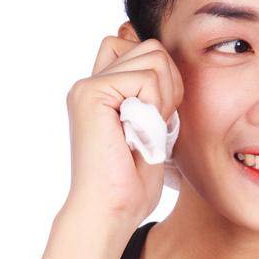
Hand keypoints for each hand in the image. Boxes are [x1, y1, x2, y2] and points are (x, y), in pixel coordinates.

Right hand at [64, 33, 184, 229]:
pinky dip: (156, 107)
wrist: (110, 210)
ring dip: (164, 96)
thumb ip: (154, 96)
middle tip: (157, 124)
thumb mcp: (152, 129)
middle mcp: (91, 82)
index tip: (162, 115)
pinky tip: (140, 132)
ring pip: (153, 56)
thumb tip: (169, 64)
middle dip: (170, 84)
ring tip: (147, 129)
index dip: (164, 76)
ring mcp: (88, 86)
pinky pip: (146, 78)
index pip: (141, 47)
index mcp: (103, 90)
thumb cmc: (132, 183)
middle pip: (151, 47)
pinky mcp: (91, 93)